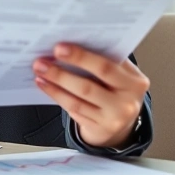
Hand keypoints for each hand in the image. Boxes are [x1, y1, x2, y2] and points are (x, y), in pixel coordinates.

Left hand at [32, 44, 148, 147]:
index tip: (59, 48)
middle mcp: (127, 103)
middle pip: (89, 86)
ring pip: (78, 100)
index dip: (81, 57)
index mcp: (135, 82)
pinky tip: (44, 85)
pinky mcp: (99, 129)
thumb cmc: (116, 87)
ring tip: (39, 71)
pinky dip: (57, 95)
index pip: (106, 67)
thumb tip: (69, 44)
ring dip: (55, 84)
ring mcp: (113, 119)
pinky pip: (74, 110)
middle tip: (41, 62)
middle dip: (62, 73)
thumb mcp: (120, 74)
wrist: (123, 120)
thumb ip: (104, 60)